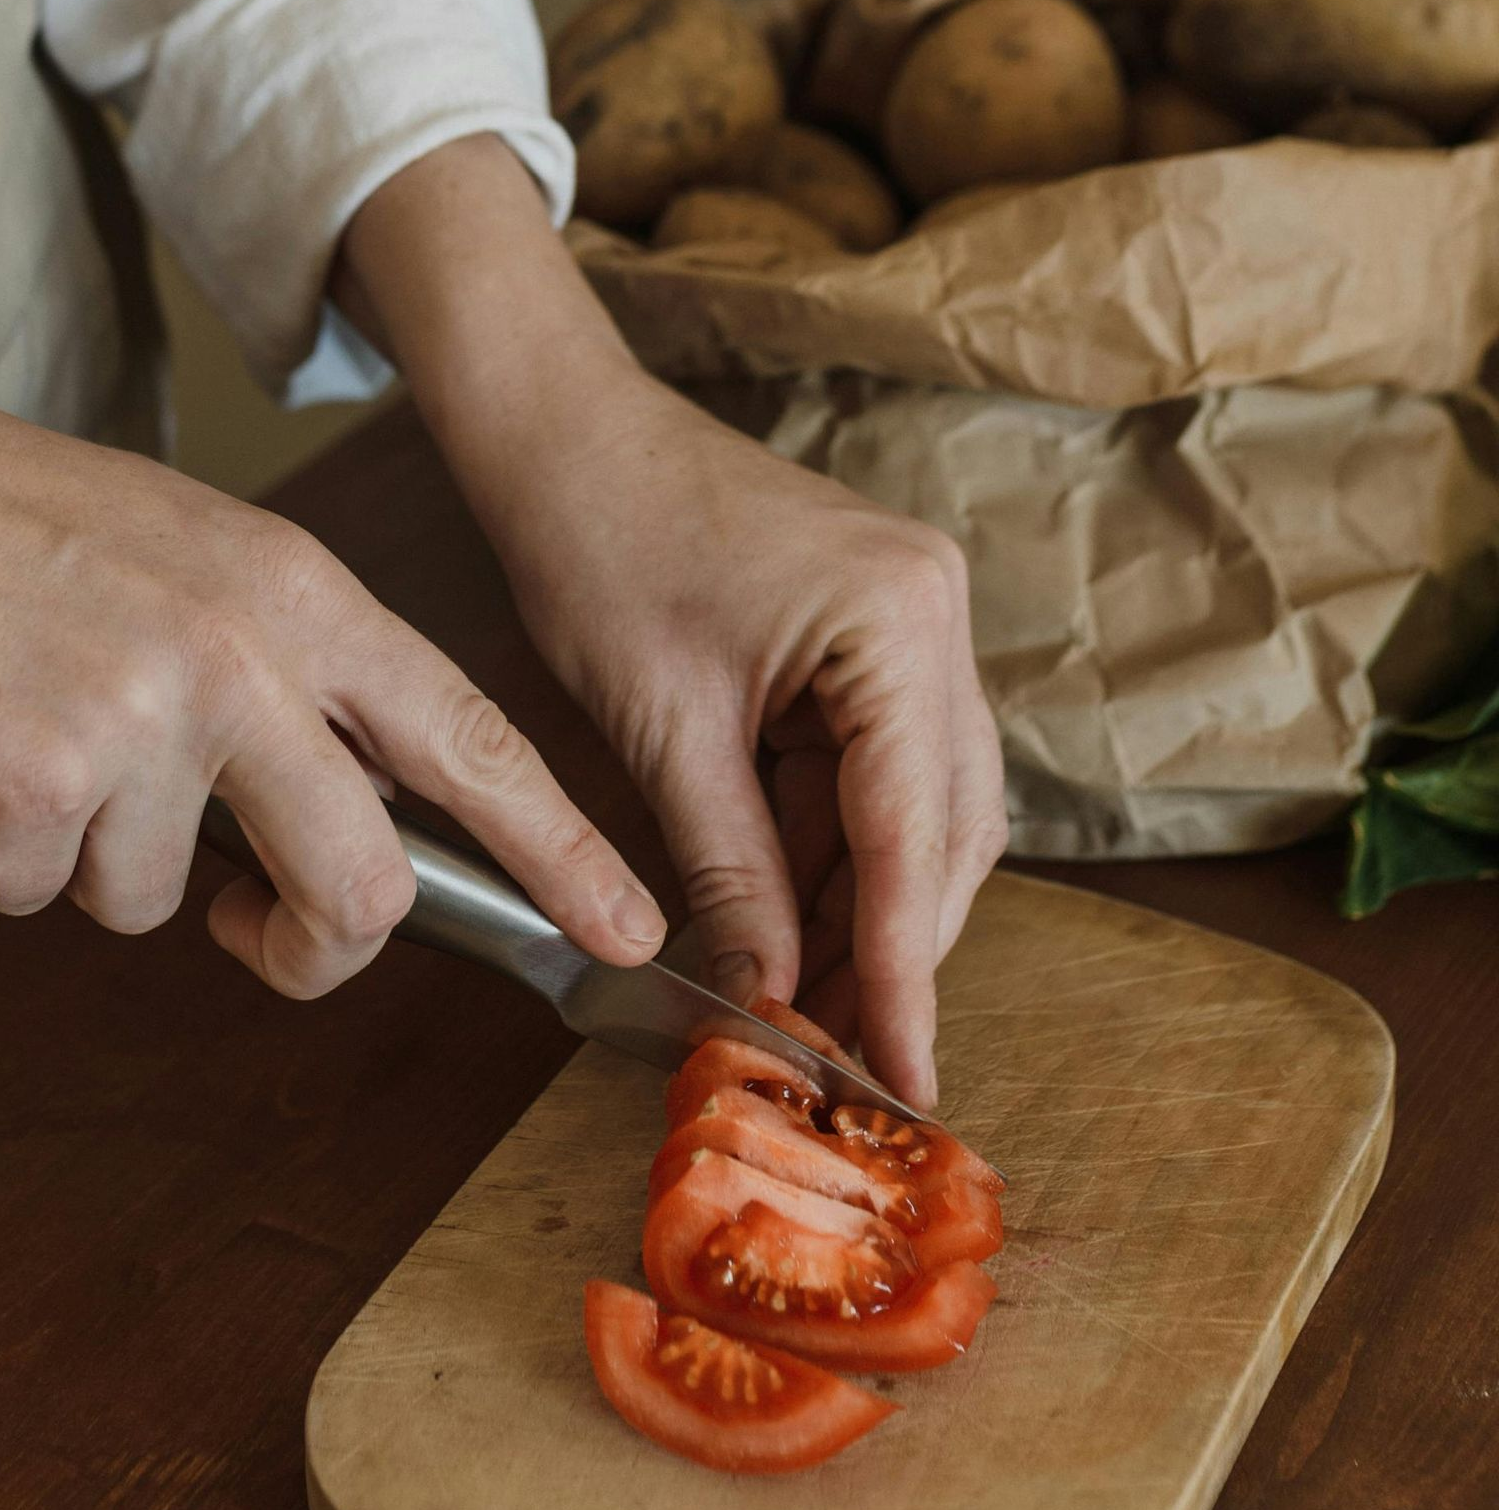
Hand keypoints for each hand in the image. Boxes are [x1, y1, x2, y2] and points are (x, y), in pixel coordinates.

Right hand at [0, 275, 666, 994]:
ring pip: (162, 905)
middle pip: (360, 890)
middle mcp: (242, 653)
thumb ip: (298, 685)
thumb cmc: (20, 533)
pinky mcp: (28, 779)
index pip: (470, 740)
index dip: (563, 847)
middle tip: (246, 925)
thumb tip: (361, 846)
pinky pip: (41, 897)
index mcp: (302, 594)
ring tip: (38, 740)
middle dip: (308, 946)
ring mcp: (138, 715)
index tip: (627, 930)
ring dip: (97, 862)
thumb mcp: (205, 563)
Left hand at [339, 137, 1003, 1106]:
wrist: (564, 434)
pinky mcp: (872, 639)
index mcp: (898, 622)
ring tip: (803, 1004)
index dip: (907, 970)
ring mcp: (913, 623)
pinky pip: (873, 772)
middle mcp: (935, 617)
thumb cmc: (598, 543)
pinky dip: (833, 851)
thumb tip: (768, 997)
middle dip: (892, 947)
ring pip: (918, 812)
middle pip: (945, 830)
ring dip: (864, 907)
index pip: (916, 833)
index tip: (901, 1075)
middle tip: (839, 1055)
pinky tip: (788, 919)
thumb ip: (730, 872)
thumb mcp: (663, 730)